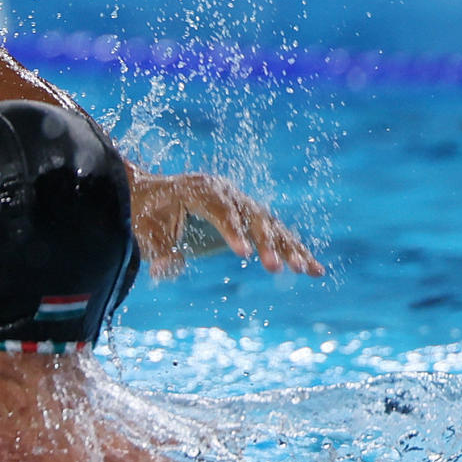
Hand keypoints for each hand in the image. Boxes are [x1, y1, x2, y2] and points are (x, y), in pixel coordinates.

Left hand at [131, 171, 324, 280]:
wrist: (152, 197)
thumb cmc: (146, 212)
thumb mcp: (144, 230)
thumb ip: (157, 250)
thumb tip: (163, 270)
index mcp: (200, 189)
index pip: (221, 210)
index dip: (233, 231)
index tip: (244, 254)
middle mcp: (228, 193)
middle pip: (253, 216)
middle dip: (266, 243)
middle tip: (274, 268)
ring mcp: (243, 205)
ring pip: (272, 226)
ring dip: (290, 249)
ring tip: (308, 272)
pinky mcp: (251, 220)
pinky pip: (276, 235)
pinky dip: (295, 251)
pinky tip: (316, 271)